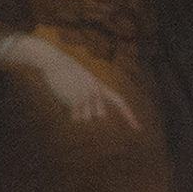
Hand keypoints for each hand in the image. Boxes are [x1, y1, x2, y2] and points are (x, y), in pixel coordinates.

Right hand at [0, 32, 136, 131]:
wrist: (54, 63)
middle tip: (76, 99)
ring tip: (68, 96)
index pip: (119, 101)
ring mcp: (86, 96)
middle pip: (98, 115)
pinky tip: (64, 98)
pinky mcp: (75, 100)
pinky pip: (75, 118)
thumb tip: (101, 116)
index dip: (129, 115)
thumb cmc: (66, 74)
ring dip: (76, 113)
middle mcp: (96, 91)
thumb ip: (93, 97)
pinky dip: (69, 114)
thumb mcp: (82, 82)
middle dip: (88, 112)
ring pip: (85, 119)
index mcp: (100, 86)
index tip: (138, 128)